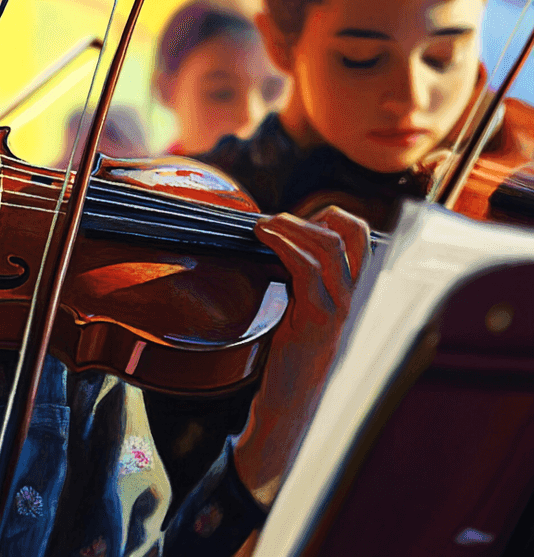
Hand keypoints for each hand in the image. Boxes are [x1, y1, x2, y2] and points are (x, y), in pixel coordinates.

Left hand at [233, 206, 369, 505]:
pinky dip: (284, 244)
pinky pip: (306, 269)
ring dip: (291, 225)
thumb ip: (305, 285)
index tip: (296, 220)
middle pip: (355, 232)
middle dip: (314, 214)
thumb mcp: (303, 317)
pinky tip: (264, 240)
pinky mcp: (316, 323)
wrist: (290, 412)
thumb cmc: (290, 365)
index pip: (363, 238)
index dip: (332, 216)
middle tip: (277, 220)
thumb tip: (283, 246)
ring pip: (329, 245)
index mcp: (357, 296)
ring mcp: (341, 311)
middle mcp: (357, 300)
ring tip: (263, 225)